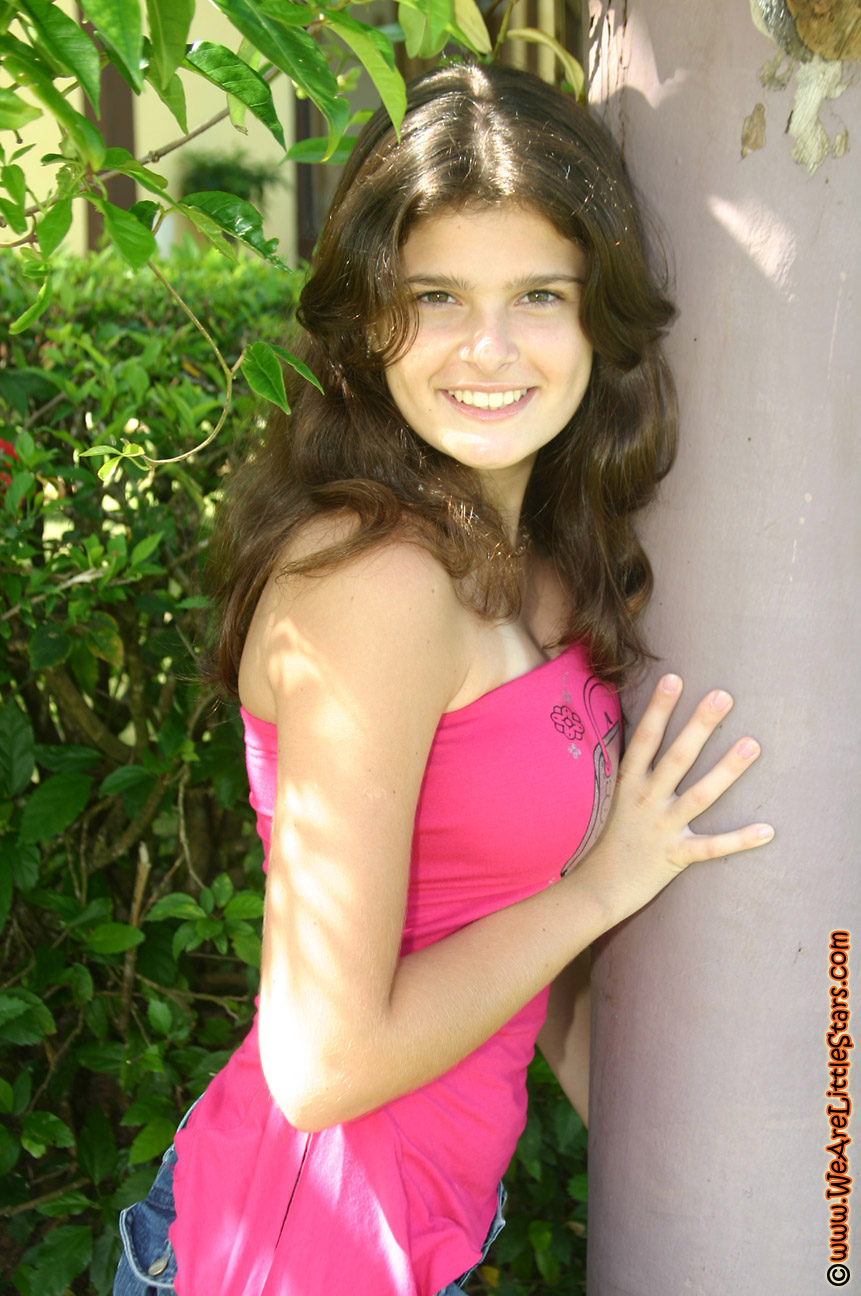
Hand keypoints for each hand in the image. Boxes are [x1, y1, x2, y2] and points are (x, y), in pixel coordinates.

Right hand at [575, 674, 773, 926]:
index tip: (675, 679)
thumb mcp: (610, 798)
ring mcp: (661, 828)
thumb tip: (643, 735)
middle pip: (676, 758)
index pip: (644, 739)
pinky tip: (768, 830)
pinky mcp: (675, 856)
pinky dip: (739, 840)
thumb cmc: (608, 838)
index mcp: (628, 784)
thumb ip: (629, 769)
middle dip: (699, 726)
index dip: (658, 709)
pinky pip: (712, 848)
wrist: (596, 889)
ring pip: (699, 796)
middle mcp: (645, 801)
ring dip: (727, 770)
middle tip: (723, 696)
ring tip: (753, 745)